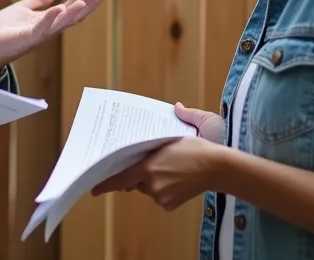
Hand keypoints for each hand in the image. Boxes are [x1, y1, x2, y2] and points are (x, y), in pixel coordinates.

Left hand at [0, 0, 119, 78]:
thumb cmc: (2, 32)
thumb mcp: (22, 9)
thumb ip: (37, 1)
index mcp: (52, 19)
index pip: (76, 1)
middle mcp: (52, 27)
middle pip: (80, 10)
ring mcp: (41, 34)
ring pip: (67, 20)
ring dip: (83, 7)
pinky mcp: (27, 39)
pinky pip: (42, 28)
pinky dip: (52, 18)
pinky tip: (61, 7)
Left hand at [90, 102, 228, 210]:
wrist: (220, 169)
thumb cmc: (200, 148)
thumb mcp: (182, 132)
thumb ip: (175, 120)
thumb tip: (177, 107)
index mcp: (148, 167)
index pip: (120, 178)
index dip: (106, 183)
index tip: (94, 188)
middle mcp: (151, 184)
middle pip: (136, 181)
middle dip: (139, 173)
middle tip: (153, 164)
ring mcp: (161, 196)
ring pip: (148, 188)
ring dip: (153, 181)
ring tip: (173, 169)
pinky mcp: (169, 204)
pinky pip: (160, 197)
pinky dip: (164, 189)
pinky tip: (178, 179)